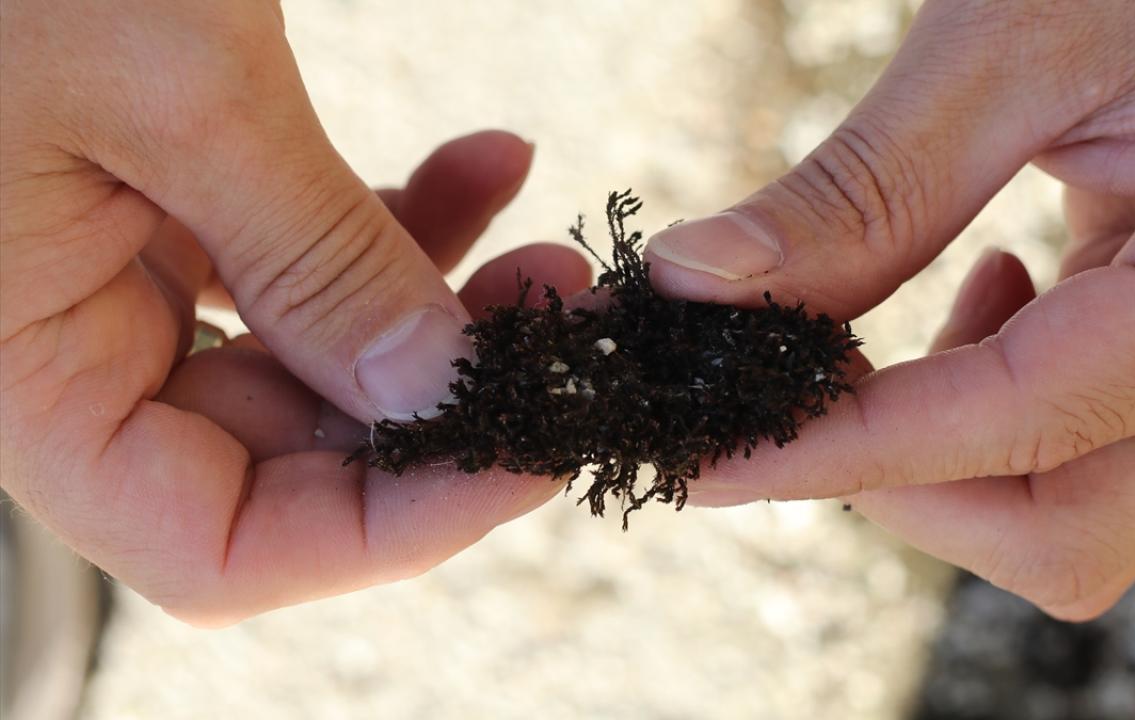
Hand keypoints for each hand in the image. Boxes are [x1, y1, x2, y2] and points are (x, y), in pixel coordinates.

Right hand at [0, 1, 588, 624]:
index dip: (383, 533)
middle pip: (286, 464)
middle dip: (444, 404)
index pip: (215, 551)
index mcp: (17, 376)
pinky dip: (397, 223)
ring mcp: (116, 281)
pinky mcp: (165, 206)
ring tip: (551, 252)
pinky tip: (488, 166)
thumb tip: (450, 393)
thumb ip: (318, 263)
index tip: (526, 460)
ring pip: (314, 362)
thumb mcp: (180, 91)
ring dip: (439, 313)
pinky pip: (302, 260)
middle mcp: (65, 352)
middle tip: (565, 329)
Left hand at [644, 0, 1134, 619]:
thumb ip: (863, 189)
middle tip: (805, 391)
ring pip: (1074, 509)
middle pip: (1063, 529)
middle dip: (905, 485)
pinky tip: (992, 289)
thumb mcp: (1014, 41)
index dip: (845, 452)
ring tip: (913, 318)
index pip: (1019, 423)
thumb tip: (695, 283)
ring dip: (947, 452)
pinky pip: (1090, 443)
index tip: (713, 460)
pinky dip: (996, 407)